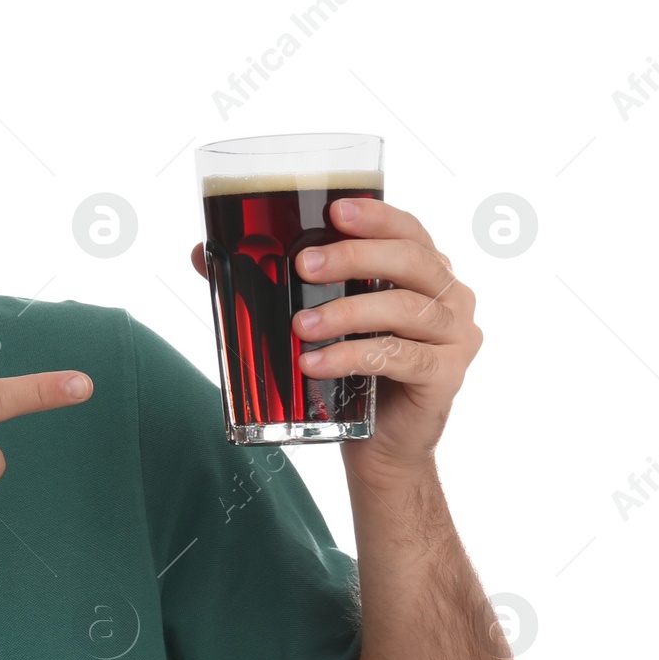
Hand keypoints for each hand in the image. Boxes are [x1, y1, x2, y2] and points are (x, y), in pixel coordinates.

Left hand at [188, 197, 481, 481]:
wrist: (382, 447)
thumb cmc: (351, 374)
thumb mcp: (317, 320)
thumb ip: (270, 284)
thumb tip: (202, 253)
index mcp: (426, 272)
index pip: (408, 230)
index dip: (376, 216)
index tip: (335, 212)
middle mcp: (451, 297)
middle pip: (411, 261)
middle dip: (354, 258)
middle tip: (302, 265)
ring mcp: (456, 336)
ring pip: (405, 309)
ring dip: (346, 312)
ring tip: (300, 325)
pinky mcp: (446, 376)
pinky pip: (400, 357)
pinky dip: (352, 356)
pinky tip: (314, 364)